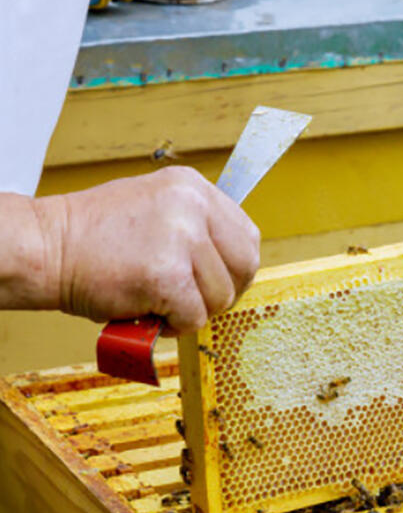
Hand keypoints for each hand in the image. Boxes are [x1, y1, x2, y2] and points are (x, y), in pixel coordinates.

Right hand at [35, 166, 259, 333]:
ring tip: (158, 301)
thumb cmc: (95, 239)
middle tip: (191, 299)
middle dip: (222, 292)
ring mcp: (182, 238)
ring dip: (193, 310)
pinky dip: (174, 326)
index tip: (215, 282)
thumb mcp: (157, 210)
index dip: (235, 269)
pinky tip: (149, 312)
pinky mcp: (167, 275)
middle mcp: (193, 205)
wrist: (44, 248)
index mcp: (193, 187)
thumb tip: (229, 264)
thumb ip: (196, 228)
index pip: (247, 236)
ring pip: (220, 296)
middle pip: (244, 266)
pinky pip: (194, 316)